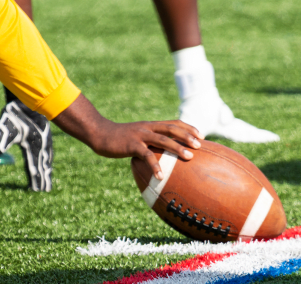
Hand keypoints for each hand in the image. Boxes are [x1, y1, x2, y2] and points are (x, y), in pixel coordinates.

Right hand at [52, 94, 202, 178]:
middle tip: (200, 145)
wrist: (100, 134)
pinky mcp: (131, 145)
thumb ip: (148, 142)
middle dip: (187, 136)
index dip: (187, 128)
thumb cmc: (118, 138)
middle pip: (171, 129)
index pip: (173, 123)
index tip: (200, 135)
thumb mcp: (135, 136)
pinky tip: (161, 176)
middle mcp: (147, 128)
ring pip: (163, 140)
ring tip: (189, 157)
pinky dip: (155, 165)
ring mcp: (140, 135)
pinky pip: (146, 155)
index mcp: (150, 125)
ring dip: (177, 148)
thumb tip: (161, 155)